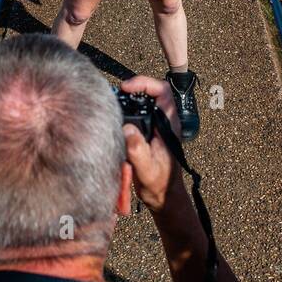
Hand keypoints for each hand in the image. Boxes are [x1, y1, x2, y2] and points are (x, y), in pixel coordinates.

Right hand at [119, 74, 183, 213]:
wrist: (164, 197)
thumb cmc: (159, 185)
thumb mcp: (147, 169)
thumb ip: (138, 150)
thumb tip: (127, 128)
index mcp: (169, 125)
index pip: (163, 91)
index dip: (145, 83)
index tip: (126, 88)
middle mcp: (164, 122)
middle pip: (151, 93)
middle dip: (134, 89)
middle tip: (116, 94)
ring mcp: (156, 127)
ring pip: (144, 103)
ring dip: (129, 100)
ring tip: (112, 104)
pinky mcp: (148, 134)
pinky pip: (137, 115)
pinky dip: (126, 112)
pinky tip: (114, 119)